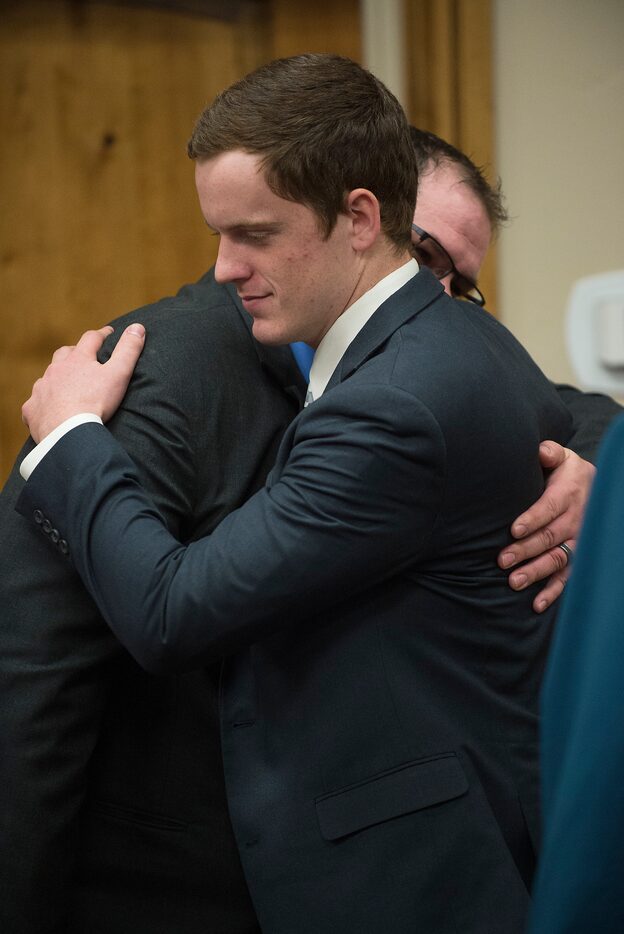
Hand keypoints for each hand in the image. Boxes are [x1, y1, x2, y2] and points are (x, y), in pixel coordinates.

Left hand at [22, 324, 144, 442]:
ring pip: (49, 377)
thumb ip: (129, 350)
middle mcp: (56, 369)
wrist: (68, 432)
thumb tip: (138, 327)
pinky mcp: (32, 409)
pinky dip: (43, 403)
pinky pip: (36, 402)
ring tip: (66, 385)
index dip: (102, 334)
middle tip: (84, 357)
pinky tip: (49, 409)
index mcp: (78, 359)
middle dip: (74, 352)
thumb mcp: (119, 374)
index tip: (109, 333)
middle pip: (64, 354)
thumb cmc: (96, 403)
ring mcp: (42, 388)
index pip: (91, 339)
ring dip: (57, 378)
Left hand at [498, 441, 594, 612]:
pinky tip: (536, 605)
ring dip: (536, 572)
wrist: (597, 488)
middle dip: (525, 550)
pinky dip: (553, 592)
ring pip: (557, 560)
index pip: (549, 508)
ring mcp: (577, 542)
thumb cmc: (568, 473)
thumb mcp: (562, 458)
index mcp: (569, 494)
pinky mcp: (577, 557)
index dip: (532, 519)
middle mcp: (575, 520)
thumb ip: (550, 453)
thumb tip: (540, 450)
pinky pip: (567, 577)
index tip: (514, 530)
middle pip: (549, 538)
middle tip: (501, 560)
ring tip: (514, 582)